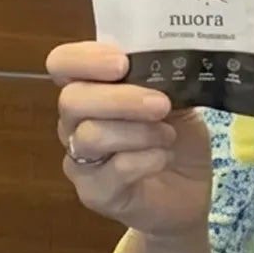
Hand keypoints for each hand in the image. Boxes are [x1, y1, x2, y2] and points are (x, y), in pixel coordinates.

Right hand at [46, 41, 213, 240]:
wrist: (190, 191)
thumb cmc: (178, 139)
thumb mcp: (179, 99)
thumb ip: (164, 78)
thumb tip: (168, 60)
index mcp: (92, 89)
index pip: (63, 64)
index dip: (85, 59)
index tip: (122, 63)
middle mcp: (76, 123)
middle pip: (72, 100)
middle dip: (120, 98)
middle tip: (161, 104)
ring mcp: (81, 161)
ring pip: (90, 136)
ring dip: (138, 131)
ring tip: (168, 135)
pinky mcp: (95, 193)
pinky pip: (113, 170)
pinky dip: (146, 159)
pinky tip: (164, 157)